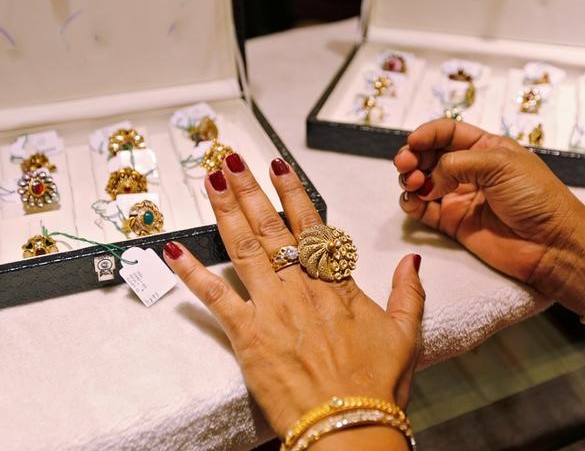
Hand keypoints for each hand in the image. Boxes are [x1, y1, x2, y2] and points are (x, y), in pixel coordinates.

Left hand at [163, 154, 423, 440]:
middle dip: (249, 190)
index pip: (311, 225)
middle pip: (271, 227)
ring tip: (209, 181)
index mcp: (337, 284)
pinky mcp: (248, 335)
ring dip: (225, 211)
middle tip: (230, 159)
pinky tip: (173, 250)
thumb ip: (409, 292)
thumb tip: (412, 259)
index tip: (277, 165)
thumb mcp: (406, 334)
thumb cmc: (377, 384)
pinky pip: (215, 298)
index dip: (292, 191)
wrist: (350, 428)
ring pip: (244, 248)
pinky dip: (192, 272)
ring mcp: (272, 308)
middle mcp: (302, 287)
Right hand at [394, 119, 584, 291]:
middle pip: (430, 156)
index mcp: (486, 148)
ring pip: (422, 182)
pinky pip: (423, 210)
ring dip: (410, 179)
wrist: (552, 245)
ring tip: (414, 185)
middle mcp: (470, 170)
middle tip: (405, 164)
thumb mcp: (501, 164)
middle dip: (413, 156)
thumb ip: (458, 163)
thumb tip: (429, 176)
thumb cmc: (536, 197)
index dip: (427, 134)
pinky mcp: (453, 223)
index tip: (413, 142)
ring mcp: (460, 197)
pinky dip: (411, 204)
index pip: (448, 132)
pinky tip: (412, 202)